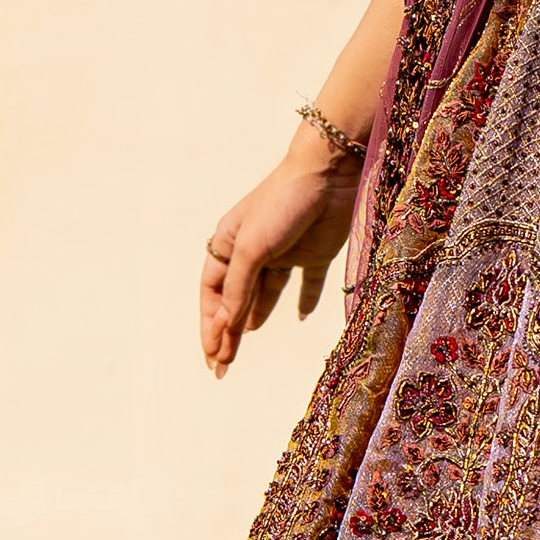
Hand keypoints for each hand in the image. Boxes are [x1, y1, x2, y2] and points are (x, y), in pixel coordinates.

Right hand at [201, 133, 361, 373]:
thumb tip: (227, 327)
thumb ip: (239, 290)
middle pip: (236, 298)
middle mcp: (254, 250)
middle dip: (228, 330)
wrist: (328, 174)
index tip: (213, 355)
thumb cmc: (280, 205)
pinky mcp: (314, 253)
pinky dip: (304, 299)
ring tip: (246, 340)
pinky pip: (306, 282)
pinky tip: (301, 315)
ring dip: (255, 316)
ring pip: (265, 293)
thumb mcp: (252, 249)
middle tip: (223, 365)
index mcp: (229, 244)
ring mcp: (284, 252)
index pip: (214, 292)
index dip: (211, 324)